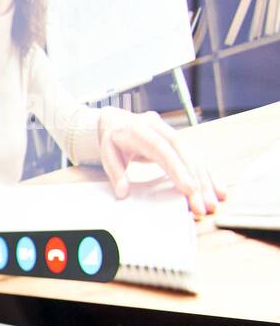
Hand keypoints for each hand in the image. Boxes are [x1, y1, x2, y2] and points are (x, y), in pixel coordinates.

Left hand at [97, 108, 226, 216]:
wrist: (119, 120)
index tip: (190, 189)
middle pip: (184, 154)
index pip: (163, 149)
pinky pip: (197, 157)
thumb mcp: (108, 155)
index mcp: (141, 129)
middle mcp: (161, 128)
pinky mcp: (181, 141)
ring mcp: (173, 133)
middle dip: (197, 181)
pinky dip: (207, 174)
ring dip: (206, 181)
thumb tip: (123, 193)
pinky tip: (217, 189)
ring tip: (213, 202)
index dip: (178, 169)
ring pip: (194, 156)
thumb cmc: (114, 140)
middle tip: (205, 205)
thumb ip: (116, 174)